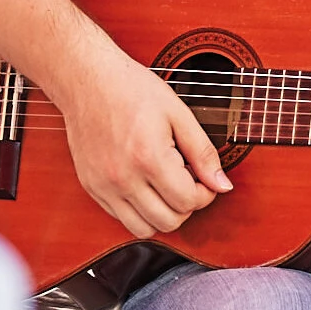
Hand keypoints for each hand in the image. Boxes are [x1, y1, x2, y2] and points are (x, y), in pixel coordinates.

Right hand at [55, 46, 231, 238]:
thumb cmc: (132, 90)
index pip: (188, 201)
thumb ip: (203, 152)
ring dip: (163, 213)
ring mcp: (103, 186)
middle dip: (187, 205)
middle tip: (188, 180)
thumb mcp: (178, 113)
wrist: (88, 81)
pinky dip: (140, 210)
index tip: (204, 176)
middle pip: (169, 221)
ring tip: (167, 184)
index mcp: (148, 158)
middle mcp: (123, 178)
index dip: (205, 192)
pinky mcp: (91, 188)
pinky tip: (146, 183)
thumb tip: (222, 184)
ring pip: (144, 228)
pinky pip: (121, 218)